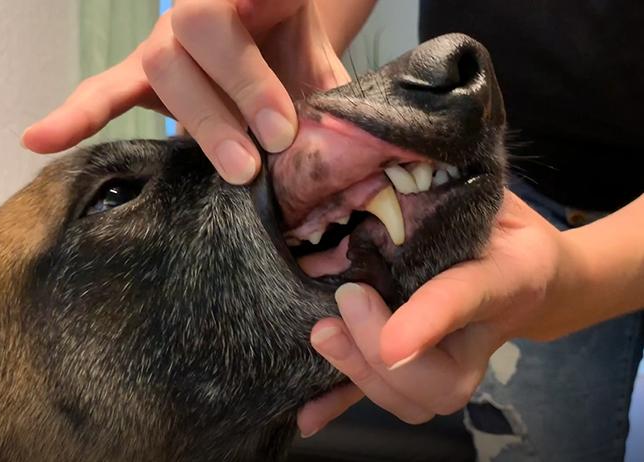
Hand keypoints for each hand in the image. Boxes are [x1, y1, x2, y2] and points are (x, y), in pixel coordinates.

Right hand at [22, 0, 351, 184]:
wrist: (273, 45)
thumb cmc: (297, 58)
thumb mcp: (323, 68)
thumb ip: (334, 95)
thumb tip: (359, 146)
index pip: (246, 0)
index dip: (261, 56)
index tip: (291, 110)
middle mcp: (200, 9)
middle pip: (202, 29)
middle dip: (241, 88)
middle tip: (276, 142)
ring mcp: (166, 42)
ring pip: (164, 65)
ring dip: (203, 120)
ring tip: (239, 170)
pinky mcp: (141, 77)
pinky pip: (104, 90)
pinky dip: (78, 115)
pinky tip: (39, 140)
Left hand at [297, 190, 583, 435]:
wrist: (528, 266)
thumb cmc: (502, 222)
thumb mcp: (488, 191)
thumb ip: (451, 180)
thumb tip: (394, 148)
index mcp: (505, 279)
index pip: (467, 300)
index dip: (430, 322)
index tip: (392, 345)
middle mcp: (479, 333)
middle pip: (439, 381)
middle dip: (379, 354)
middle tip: (345, 300)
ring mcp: (450, 359)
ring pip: (414, 400)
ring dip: (359, 376)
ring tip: (323, 334)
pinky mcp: (420, 366)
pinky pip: (385, 396)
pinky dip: (343, 405)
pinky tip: (306, 416)